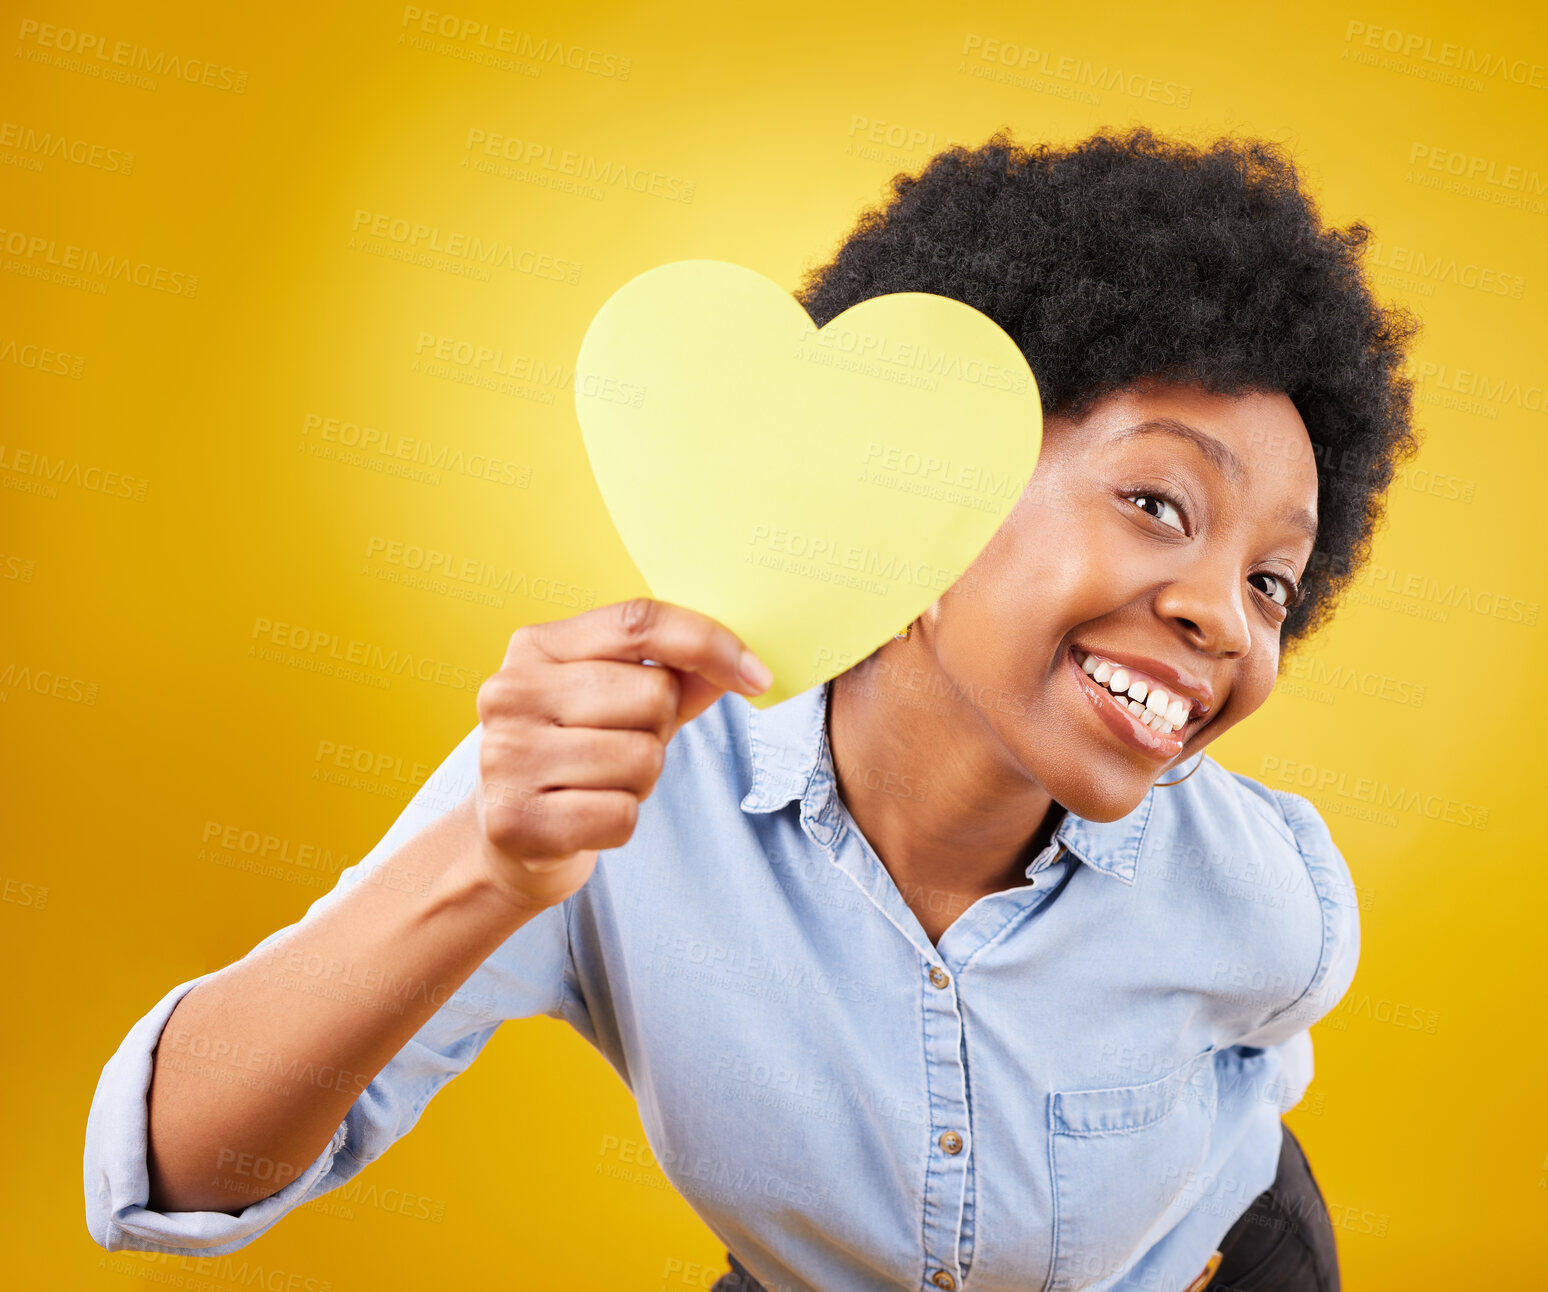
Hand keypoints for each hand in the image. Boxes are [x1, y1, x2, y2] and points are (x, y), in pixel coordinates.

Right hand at [467, 598, 771, 912]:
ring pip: (643, 758)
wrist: (507, 837)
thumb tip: (742, 666)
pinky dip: (620, 822)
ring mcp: (506, 756)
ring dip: (640, 780)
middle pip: (652, 694)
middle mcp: (510, 691)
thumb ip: (678, 674)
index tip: (757, 676)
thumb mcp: (619, 700)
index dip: (709, 643)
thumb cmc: (575, 753)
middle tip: (621, 746)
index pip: (638, 622)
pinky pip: (621, 815)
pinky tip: (584, 816)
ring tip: (600, 782)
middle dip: (660, 728)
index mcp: (536, 645)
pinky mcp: (514, 820)